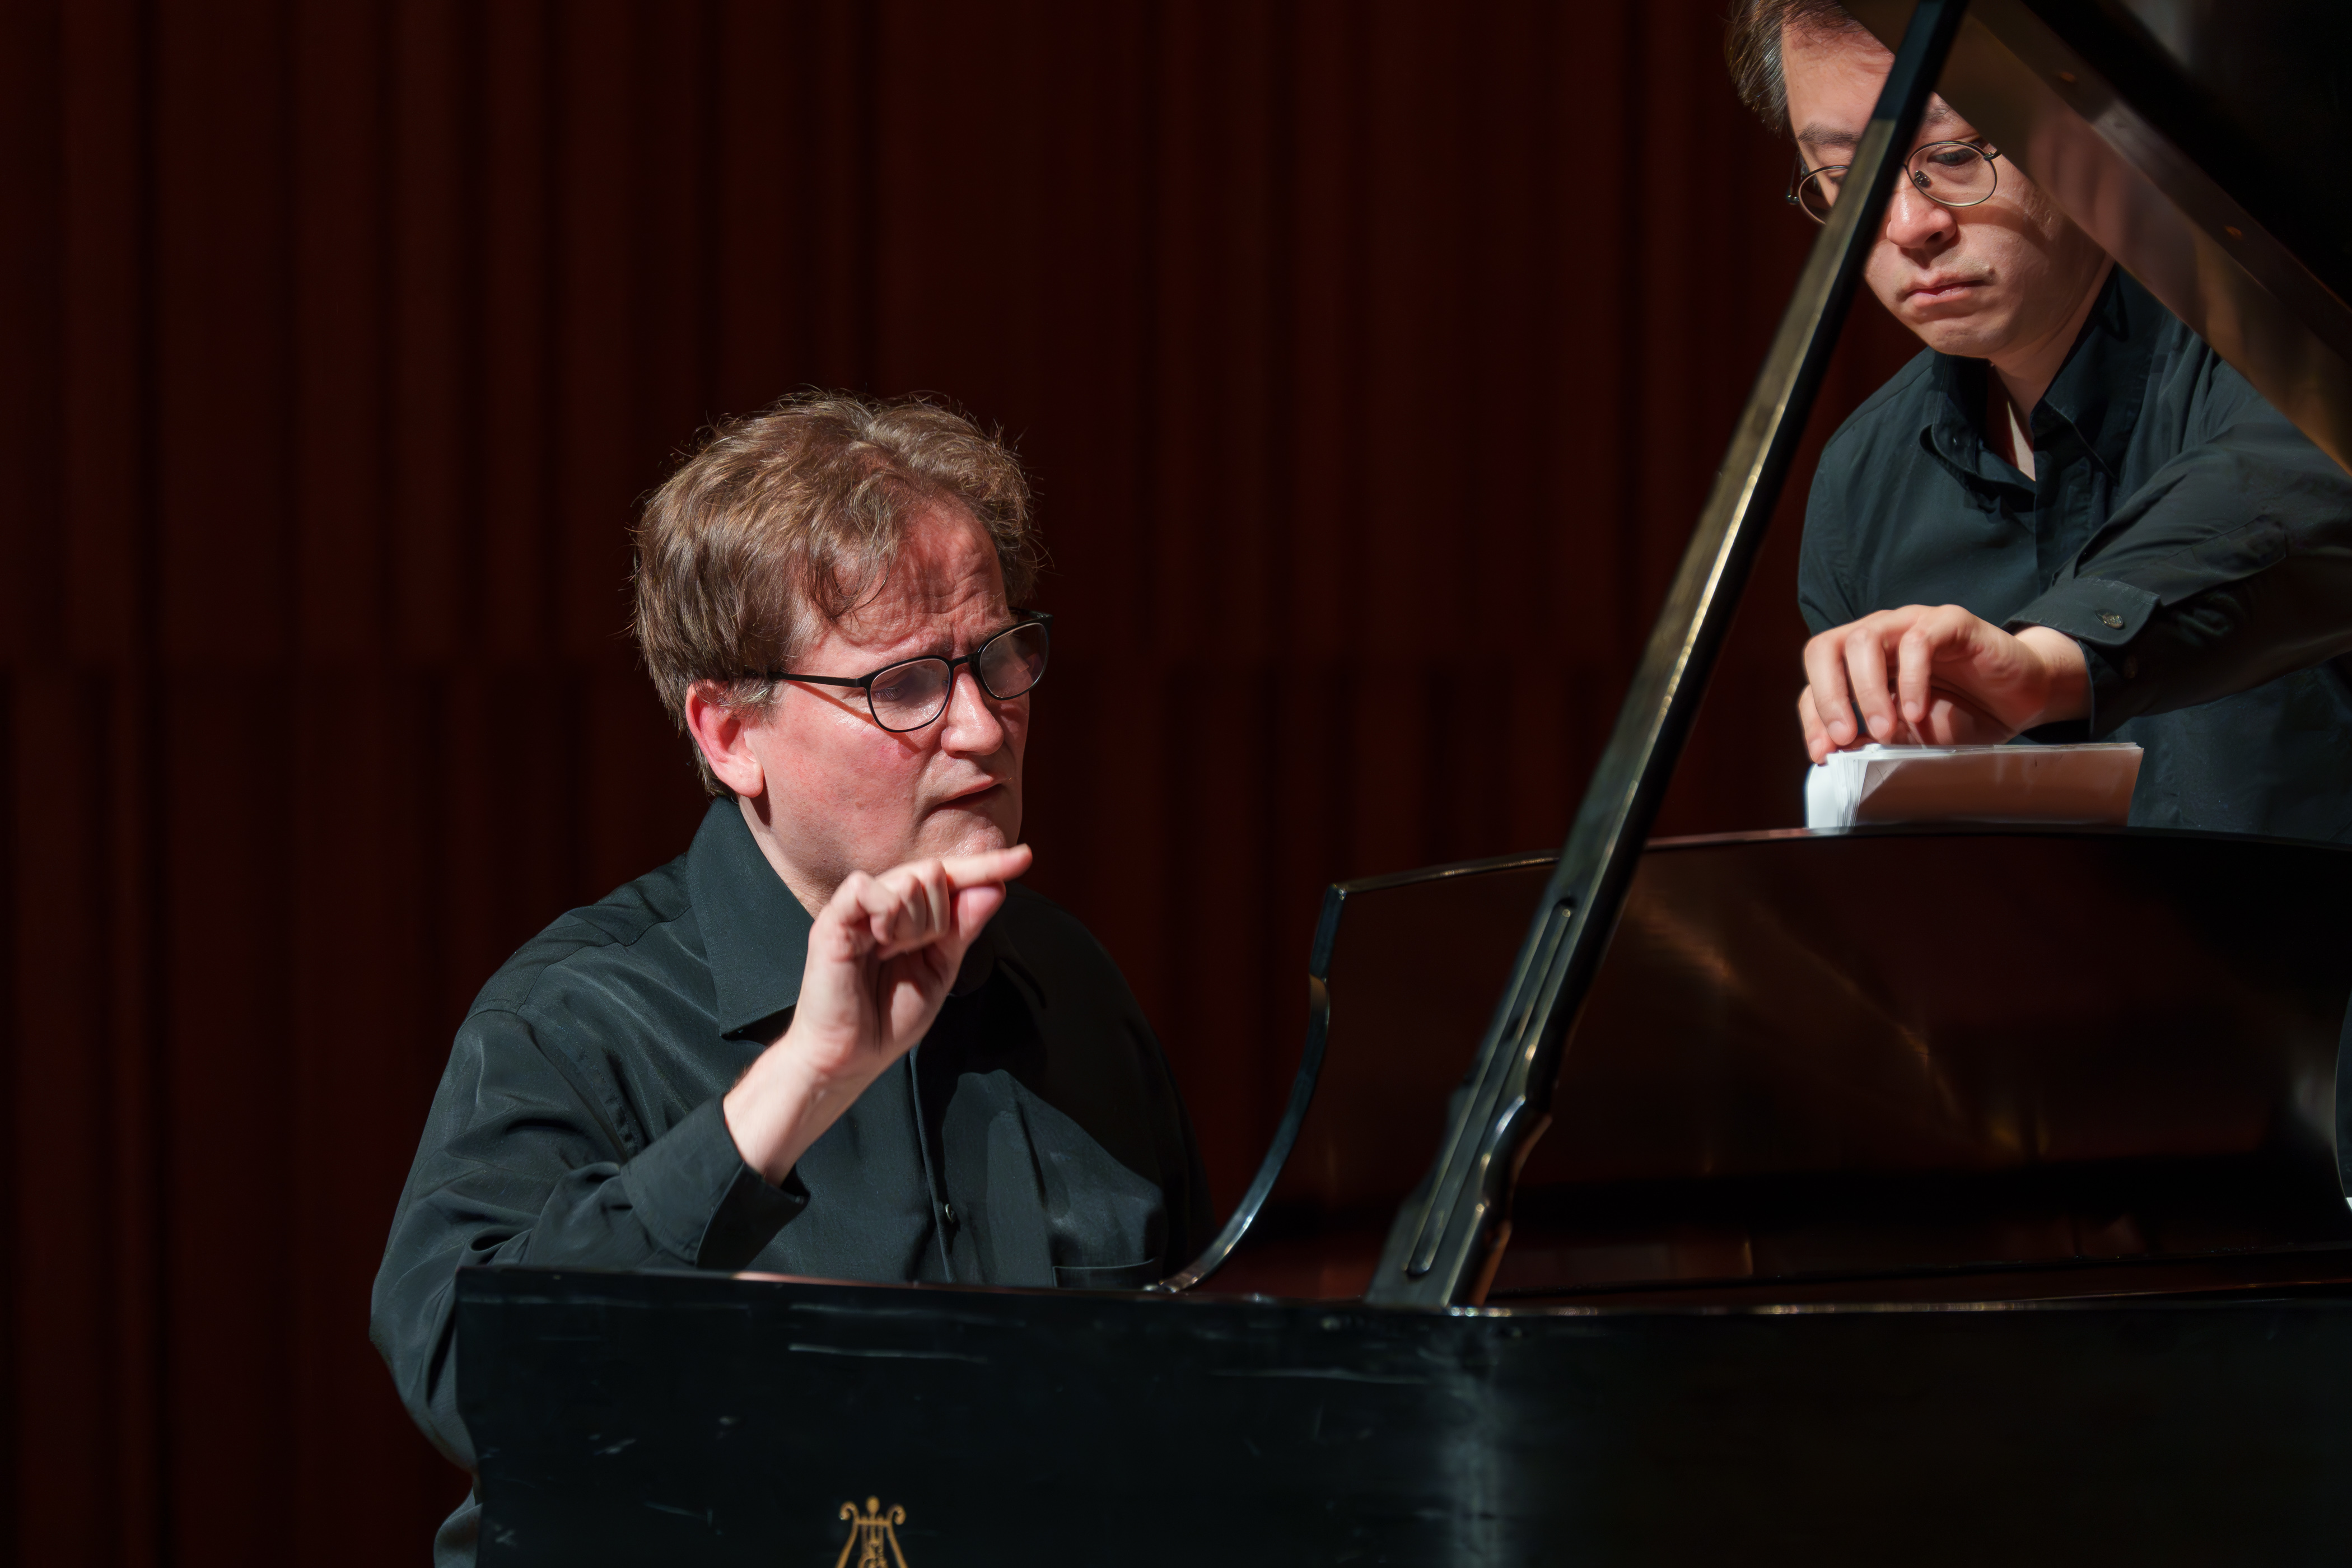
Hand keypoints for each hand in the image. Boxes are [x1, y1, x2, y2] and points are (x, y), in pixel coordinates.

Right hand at [723, 843, 1032, 1182]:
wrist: (851, 1057)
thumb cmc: (889, 1018)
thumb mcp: (940, 971)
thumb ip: (963, 929)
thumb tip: (994, 888)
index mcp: (909, 913)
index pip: (951, 878)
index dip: (986, 866)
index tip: (1025, 857)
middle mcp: (884, 902)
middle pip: (934, 872)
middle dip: (940, 917)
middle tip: (915, 951)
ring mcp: (857, 908)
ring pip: (910, 880)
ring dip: (916, 924)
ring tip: (892, 952)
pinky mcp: (832, 920)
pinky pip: (866, 887)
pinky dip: (885, 912)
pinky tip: (880, 940)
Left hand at [1798, 605, 2088, 763]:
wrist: (2021, 697)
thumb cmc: (1963, 714)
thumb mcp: (1910, 736)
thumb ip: (1874, 738)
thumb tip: (1838, 751)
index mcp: (1862, 660)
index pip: (1818, 676)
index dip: (1814, 714)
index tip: (1823, 752)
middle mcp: (1881, 635)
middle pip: (1828, 648)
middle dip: (1829, 697)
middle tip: (1846, 738)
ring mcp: (1913, 623)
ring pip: (1865, 640)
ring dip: (1867, 691)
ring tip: (1885, 730)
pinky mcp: (1951, 622)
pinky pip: (1918, 641)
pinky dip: (1911, 679)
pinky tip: (1916, 712)